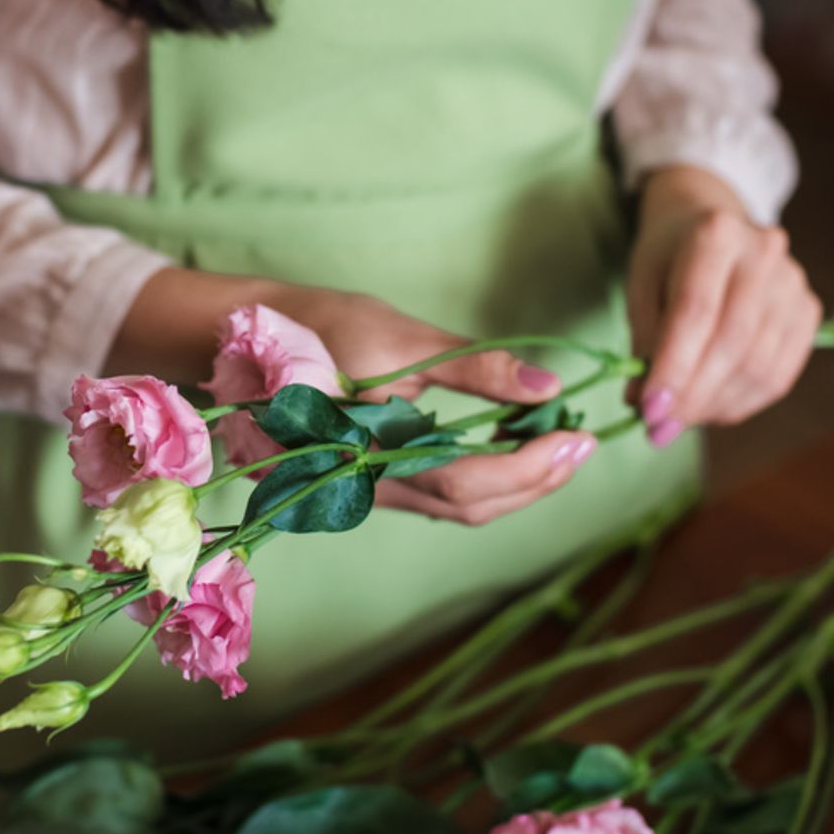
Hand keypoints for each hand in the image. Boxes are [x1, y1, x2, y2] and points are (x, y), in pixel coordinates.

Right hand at [109, 269, 596, 524]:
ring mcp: (369, 488)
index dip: (530, 467)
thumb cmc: (320, 326)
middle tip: (584, 444)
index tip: (580, 436)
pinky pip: (438, 493)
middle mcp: (370, 486)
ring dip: (516, 485)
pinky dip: (485, 478)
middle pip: (469, 506)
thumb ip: (475, 366)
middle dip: (535, 482)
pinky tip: (511, 448)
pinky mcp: (371, 478)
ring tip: (560, 446)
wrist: (249, 337)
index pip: (465, 479)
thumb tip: (547, 384)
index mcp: (370, 451)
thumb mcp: (400, 337)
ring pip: (456, 507)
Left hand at [627, 166, 821, 445]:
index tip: (648, 409)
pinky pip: (779, 375)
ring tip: (678, 420)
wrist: (708, 224)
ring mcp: (792, 283)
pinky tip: (709, 410)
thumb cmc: (666, 257)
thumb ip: (642, 341)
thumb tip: (642, 405)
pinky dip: (740, 403)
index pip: (695, 312)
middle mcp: (763, 253)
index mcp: (714, 234)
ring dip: (714, 405)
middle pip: (731, 342)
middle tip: (658, 428)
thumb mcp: (640, 285)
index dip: (672, 367)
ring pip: (757, 365)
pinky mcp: (806, 311)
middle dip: (692, 395)